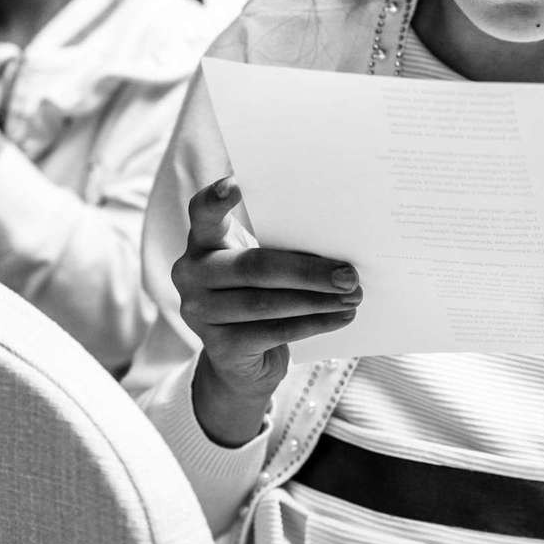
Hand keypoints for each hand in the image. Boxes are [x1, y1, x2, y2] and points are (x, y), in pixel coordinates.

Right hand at [173, 178, 361, 445]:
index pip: (202, 213)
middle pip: (253, 266)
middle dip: (308, 271)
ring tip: (353, 296)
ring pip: (267, 303)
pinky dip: (314, 324)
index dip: (216, 199)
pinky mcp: (220, 347)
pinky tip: (341, 317)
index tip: (236, 184)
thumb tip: (337, 247)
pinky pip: (275, 331)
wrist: (241, 360)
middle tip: (349, 274)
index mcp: (202, 242)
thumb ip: (278, 246)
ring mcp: (200, 312)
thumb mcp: (258, 263)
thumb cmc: (257, 293)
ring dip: (317, 300)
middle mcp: (191, 274)